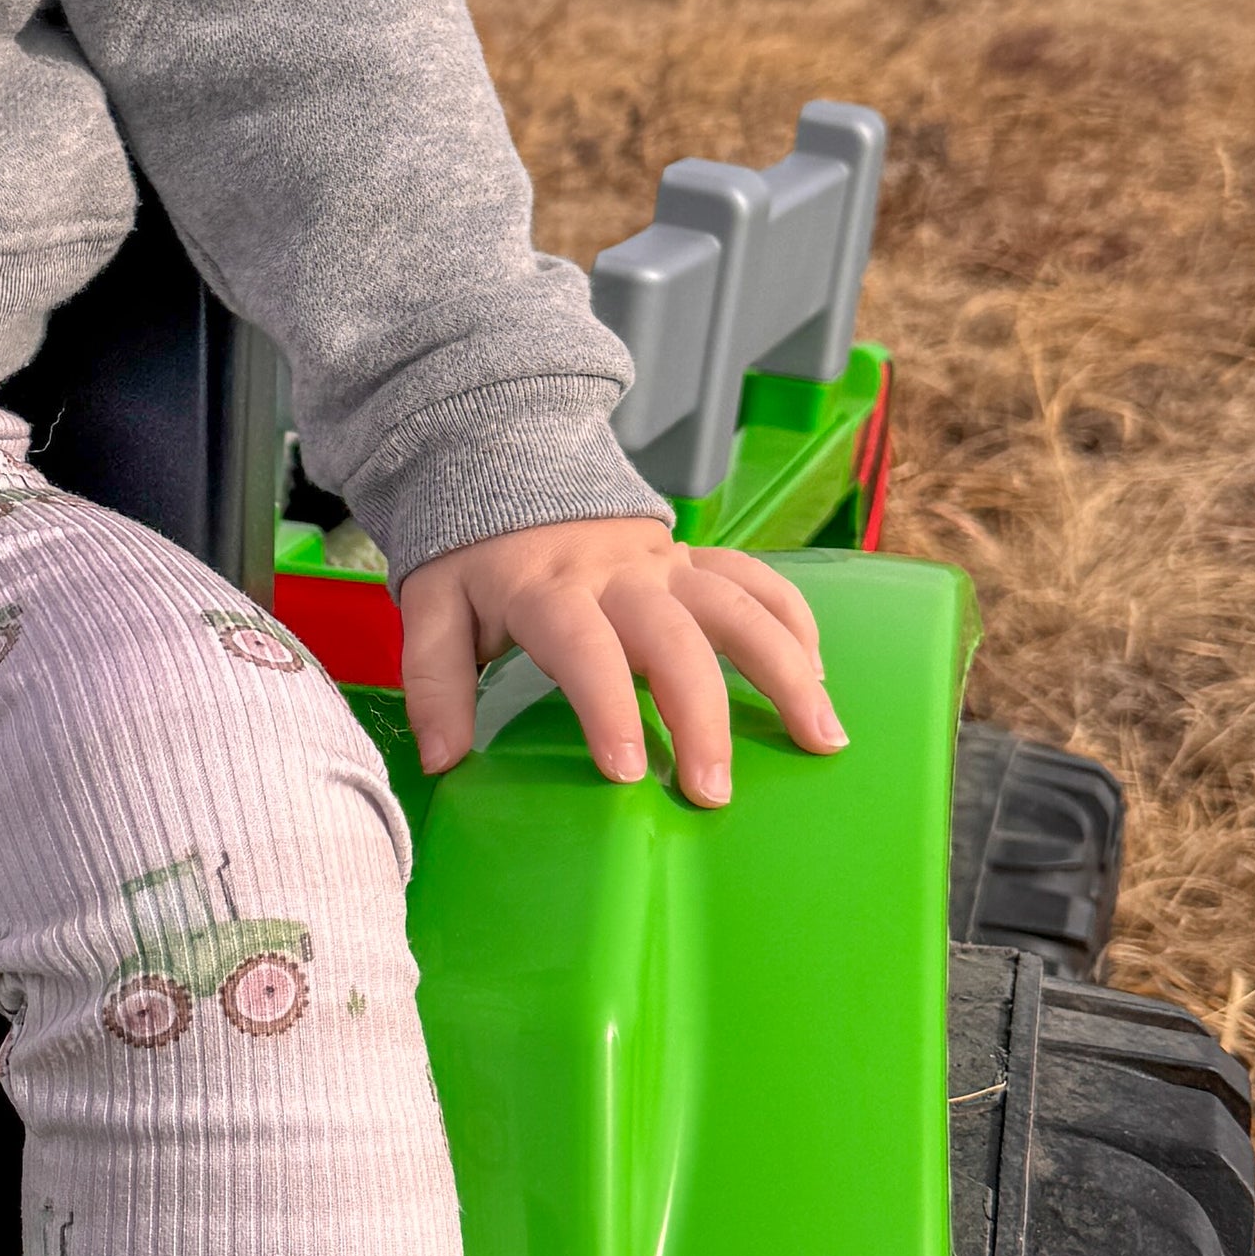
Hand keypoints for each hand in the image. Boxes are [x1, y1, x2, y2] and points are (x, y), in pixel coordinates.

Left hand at [395, 515, 843, 802]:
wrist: (510, 464)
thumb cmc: (474, 560)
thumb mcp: (432, 609)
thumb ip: (434, 682)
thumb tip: (444, 760)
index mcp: (548, 590)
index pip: (584, 649)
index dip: (607, 708)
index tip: (626, 772)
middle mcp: (619, 575)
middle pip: (676, 641)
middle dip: (703, 717)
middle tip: (713, 790)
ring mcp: (667, 563)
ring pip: (741, 609)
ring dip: (787, 671)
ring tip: (822, 739)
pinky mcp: (696, 558)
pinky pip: (759, 581)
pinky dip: (796, 623)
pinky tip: (820, 676)